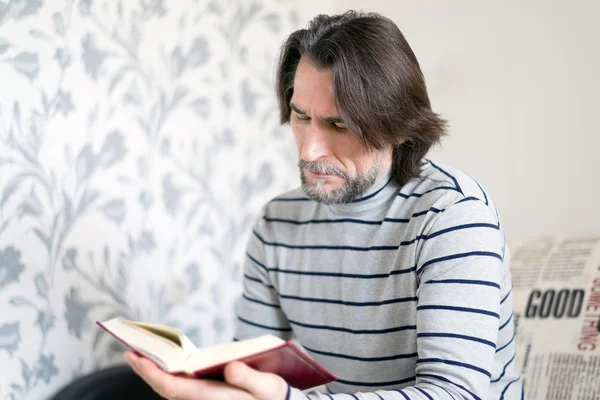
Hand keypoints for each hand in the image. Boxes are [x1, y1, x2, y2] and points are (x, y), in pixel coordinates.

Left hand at [124, 351, 288, 399]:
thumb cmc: (273, 396)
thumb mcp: (268, 387)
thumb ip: (250, 379)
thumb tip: (231, 367)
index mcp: (212, 397)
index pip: (172, 388)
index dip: (152, 373)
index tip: (136, 356)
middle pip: (165, 389)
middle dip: (146, 371)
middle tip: (129, 350)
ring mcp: (203, 399)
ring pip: (170, 388)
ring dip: (154, 372)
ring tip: (139, 354)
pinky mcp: (207, 395)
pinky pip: (179, 386)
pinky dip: (167, 374)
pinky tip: (164, 363)